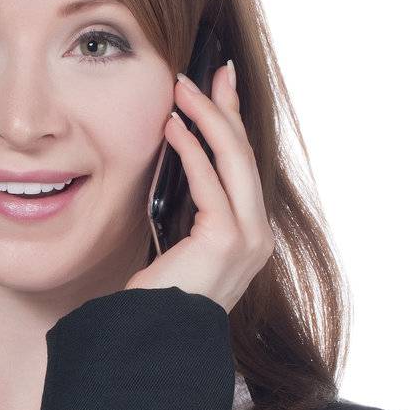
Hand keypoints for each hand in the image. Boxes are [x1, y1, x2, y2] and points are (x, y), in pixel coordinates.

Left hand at [124, 62, 275, 312]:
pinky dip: (191, 149)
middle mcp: (257, 237)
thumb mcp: (177, 245)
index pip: (243, 169)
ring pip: (234, 161)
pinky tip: (174, 128)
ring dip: (208, 118)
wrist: (152, 337)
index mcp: (248, 237)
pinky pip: (209, 182)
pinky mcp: (226, 240)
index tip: (219, 90)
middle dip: (227, 109)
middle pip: (246, 156)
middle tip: (209, 72)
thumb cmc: (157, 298)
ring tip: (184, 89)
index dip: (233, 125)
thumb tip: (178, 159)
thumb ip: (189, 210)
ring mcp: (247, 239)